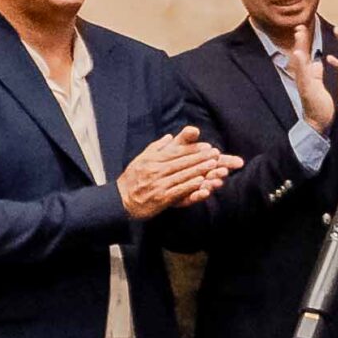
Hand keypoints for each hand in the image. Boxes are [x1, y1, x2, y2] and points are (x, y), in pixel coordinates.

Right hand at [117, 127, 239, 217]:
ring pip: (182, 175)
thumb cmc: (133, 179)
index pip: (175, 152)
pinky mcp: (161, 198)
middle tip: (216, 153)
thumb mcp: (141, 159)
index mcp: (152, 160)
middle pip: (182, 162)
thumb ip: (156, 148)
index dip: (192, 149)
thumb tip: (169, 136)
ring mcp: (158, 184)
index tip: (207, 146)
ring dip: (199, 170)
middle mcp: (155, 171)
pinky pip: (178, 190)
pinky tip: (202, 182)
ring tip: (214, 165)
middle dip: (200, 158)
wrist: (121, 200)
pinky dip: (190, 186)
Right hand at [281, 20, 335, 130]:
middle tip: (299, 24)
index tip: (303, 26)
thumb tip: (316, 61)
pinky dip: (301, 64)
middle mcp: (303, 76)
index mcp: (307, 73)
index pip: (305, 53)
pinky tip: (299, 55)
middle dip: (300, 39)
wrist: (318, 120)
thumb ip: (315, 71)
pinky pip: (303, 76)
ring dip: (299, 47)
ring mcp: (303, 82)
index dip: (304, 40)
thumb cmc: (317, 102)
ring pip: (299, 62)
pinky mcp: (306, 89)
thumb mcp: (317, 82)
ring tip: (299, 33)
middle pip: (300, 54)